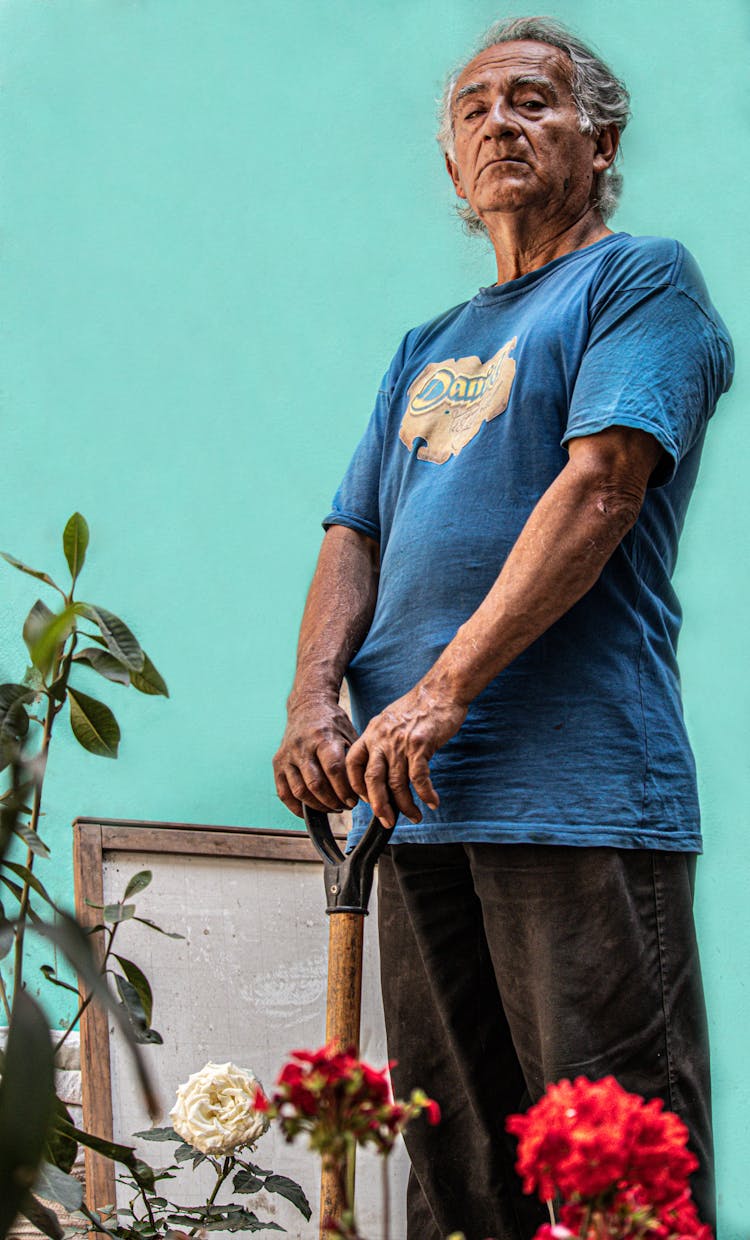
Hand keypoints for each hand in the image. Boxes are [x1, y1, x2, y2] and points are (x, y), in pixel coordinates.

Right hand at [273, 692, 359, 817]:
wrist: (307, 706)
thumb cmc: (333, 724)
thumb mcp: (349, 734)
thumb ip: (353, 760)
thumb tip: (364, 790)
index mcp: (323, 737)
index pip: (333, 769)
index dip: (344, 790)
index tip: (353, 801)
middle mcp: (302, 746)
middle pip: (316, 783)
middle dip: (333, 801)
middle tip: (345, 806)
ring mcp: (287, 755)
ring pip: (300, 790)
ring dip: (318, 805)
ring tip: (332, 808)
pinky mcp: (277, 763)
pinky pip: (284, 793)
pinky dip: (296, 807)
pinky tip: (311, 812)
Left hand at [345, 680, 466, 827]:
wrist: (441, 690)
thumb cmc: (419, 707)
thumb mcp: (390, 720)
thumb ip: (382, 740)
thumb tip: (380, 766)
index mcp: (372, 733)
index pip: (353, 764)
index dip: (355, 786)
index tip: (365, 801)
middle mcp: (382, 738)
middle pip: (371, 780)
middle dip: (378, 806)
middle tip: (386, 821)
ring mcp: (400, 742)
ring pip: (396, 783)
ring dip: (405, 805)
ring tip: (414, 816)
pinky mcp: (420, 745)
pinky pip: (419, 778)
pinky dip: (425, 793)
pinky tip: (432, 802)